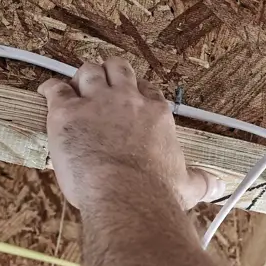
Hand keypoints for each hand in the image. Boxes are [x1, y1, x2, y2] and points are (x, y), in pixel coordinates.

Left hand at [40, 58, 223, 214]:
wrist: (127, 197)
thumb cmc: (157, 194)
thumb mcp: (187, 186)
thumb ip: (202, 181)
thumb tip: (218, 185)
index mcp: (156, 114)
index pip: (148, 91)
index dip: (138, 94)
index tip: (132, 101)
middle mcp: (128, 100)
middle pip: (118, 68)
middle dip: (110, 72)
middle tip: (103, 82)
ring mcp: (96, 103)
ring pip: (88, 71)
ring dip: (82, 76)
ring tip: (76, 85)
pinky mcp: (67, 113)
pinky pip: (55, 89)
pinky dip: (50, 89)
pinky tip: (47, 92)